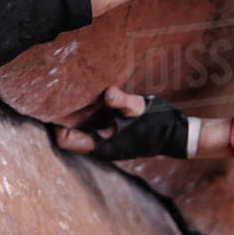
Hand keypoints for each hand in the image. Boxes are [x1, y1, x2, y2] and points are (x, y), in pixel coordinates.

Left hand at [55, 86, 188, 159]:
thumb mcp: (141, 109)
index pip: (65, 139)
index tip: (54, 104)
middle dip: (65, 114)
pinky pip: (93, 122)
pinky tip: (93, 94)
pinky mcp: (113, 133)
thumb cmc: (159, 124)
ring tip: (74, 89)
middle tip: (60, 91)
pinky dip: (90, 110)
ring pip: (81, 126)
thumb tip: (107, 93)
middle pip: (69, 131)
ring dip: (78, 111)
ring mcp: (106, 140)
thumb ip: (122, 102)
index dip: (56, 123)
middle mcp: (101, 145)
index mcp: (103, 145)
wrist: (178, 135)